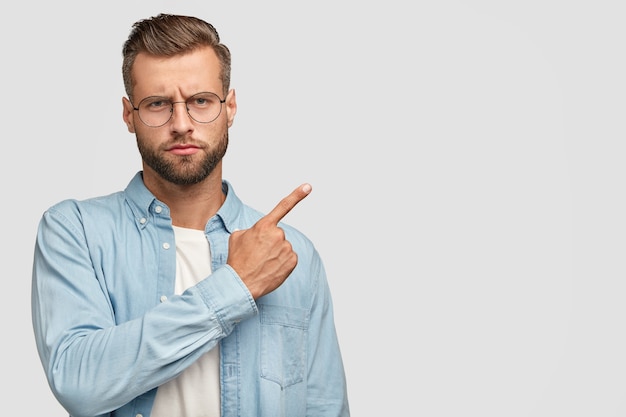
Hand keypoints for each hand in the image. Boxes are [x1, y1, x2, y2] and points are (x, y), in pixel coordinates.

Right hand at [227, 183, 311, 298]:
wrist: (241, 283)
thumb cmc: (237, 260)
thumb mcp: (237, 237)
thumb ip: (248, 230)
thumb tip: (252, 233)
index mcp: (264, 225)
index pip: (283, 206)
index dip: (297, 195)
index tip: (308, 187)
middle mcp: (278, 234)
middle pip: (278, 235)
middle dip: (270, 242)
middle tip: (258, 254)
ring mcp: (287, 248)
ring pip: (284, 247)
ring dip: (276, 253)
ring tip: (262, 262)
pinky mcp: (292, 261)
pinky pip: (289, 258)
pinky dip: (282, 263)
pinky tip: (271, 268)